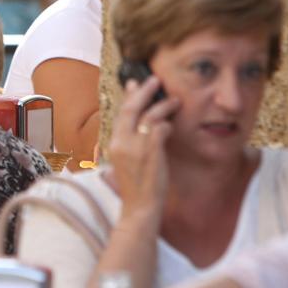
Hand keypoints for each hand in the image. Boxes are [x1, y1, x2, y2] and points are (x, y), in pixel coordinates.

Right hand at [107, 76, 179, 222]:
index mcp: (113, 143)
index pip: (120, 114)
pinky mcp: (151, 152)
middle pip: (131, 108)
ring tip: (174, 99)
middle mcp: (121, 142)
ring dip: (163, 105)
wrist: (140, 207)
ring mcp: (136, 146)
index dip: (129, 97)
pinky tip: (173, 123)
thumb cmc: (136, 187)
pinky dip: (168, 123)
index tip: (134, 84)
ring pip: (149, 116)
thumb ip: (128, 144)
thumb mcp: (124, 163)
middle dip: (143, 91)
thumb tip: (137, 128)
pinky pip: (161, 129)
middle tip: (154, 79)